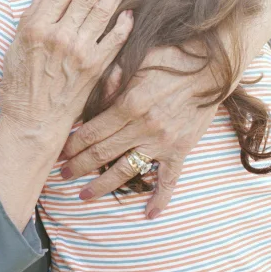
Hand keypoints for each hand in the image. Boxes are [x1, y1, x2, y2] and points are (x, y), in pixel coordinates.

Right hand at [0, 0, 132, 161]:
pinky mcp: (95, 66)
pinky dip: (124, 24)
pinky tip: (128, 15)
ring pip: (102, 13)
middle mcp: (59, 36)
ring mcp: (80, 50)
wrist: (33, 122)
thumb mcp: (13, 49)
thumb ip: (28, 19)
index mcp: (36, 29)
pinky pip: (115, 39)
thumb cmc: (18, 88)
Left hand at [59, 45, 218, 218]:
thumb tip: (87, 99)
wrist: (211, 65)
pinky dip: (161, 198)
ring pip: (126, 170)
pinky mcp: (181, 150)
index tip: (59, 152)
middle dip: (78, 166)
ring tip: (84, 196)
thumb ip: (110, 81)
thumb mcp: (134, 61)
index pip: (91, 132)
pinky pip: (170, 180)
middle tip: (62, 175)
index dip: (72, 144)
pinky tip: (150, 214)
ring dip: (102, 185)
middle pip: (102, 153)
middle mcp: (143, 128)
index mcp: (128, 105)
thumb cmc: (169, 57)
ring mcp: (162, 142)